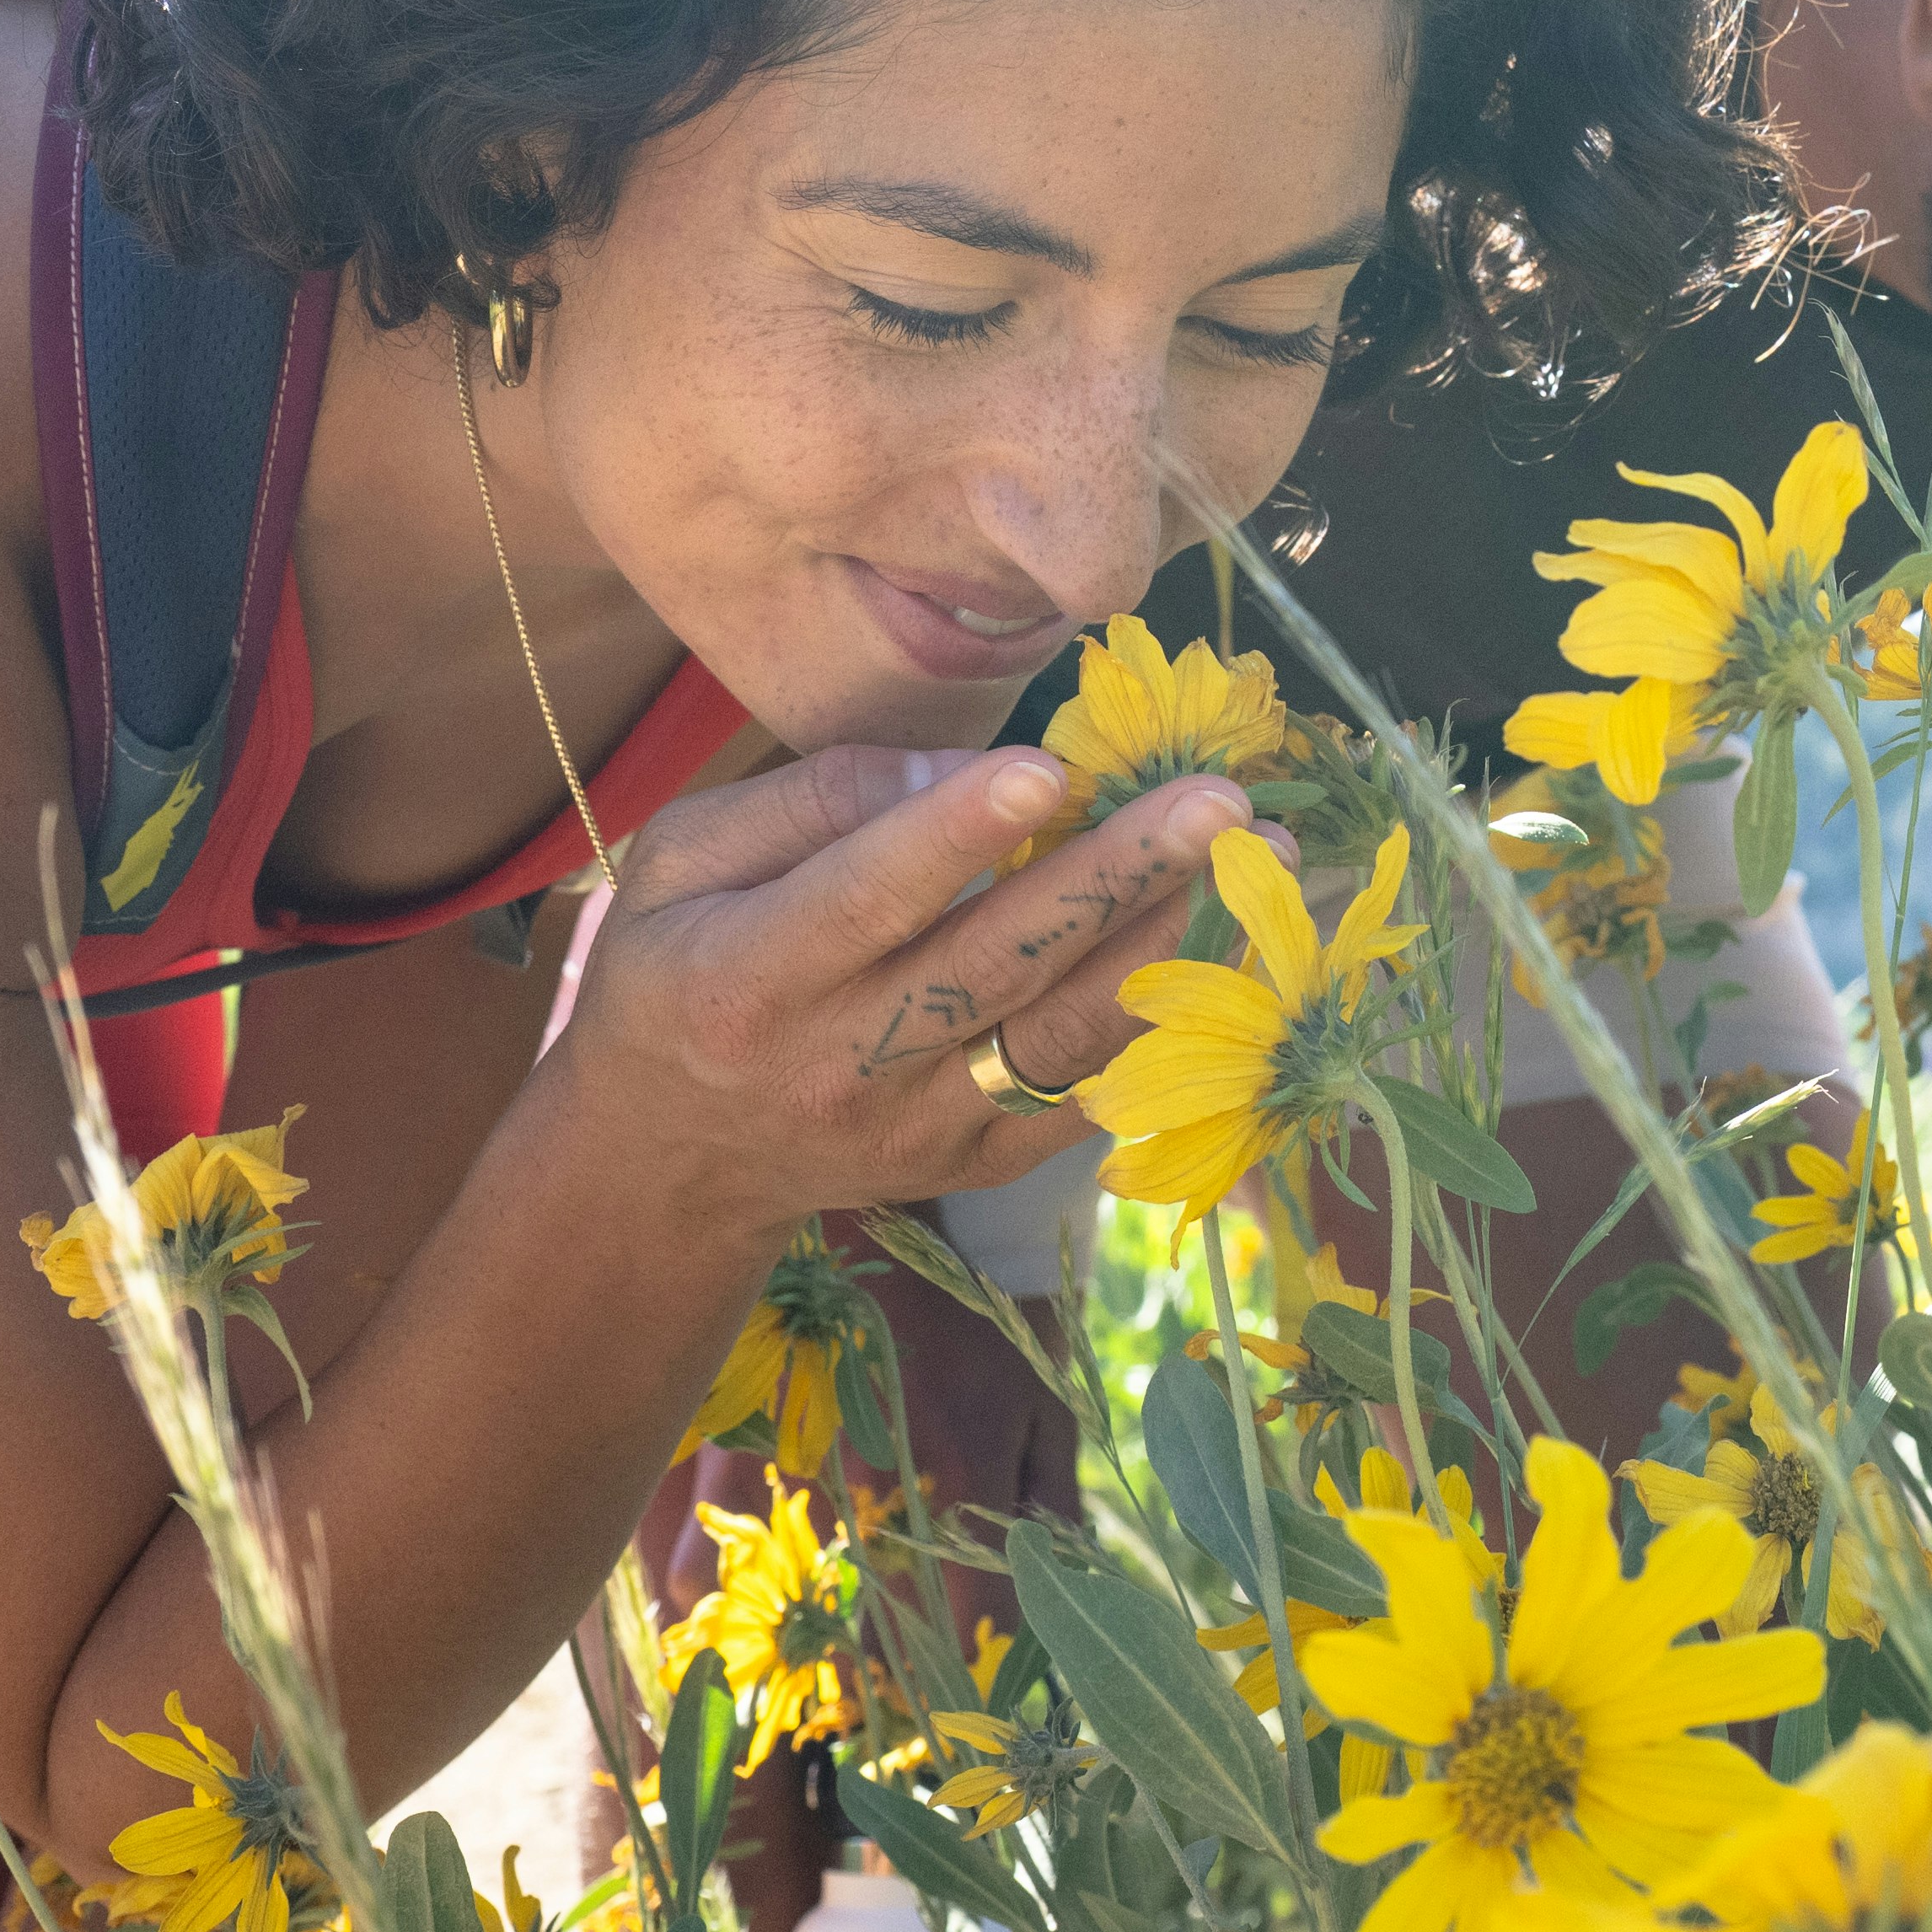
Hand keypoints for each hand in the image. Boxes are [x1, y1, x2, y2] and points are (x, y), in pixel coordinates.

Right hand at [548, 741, 1237, 1236]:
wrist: (668, 1160)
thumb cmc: (678, 969)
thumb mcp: (683, 862)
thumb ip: (811, 800)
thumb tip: (963, 766)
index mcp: (750, 978)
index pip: (865, 902)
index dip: (954, 836)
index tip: (1050, 768)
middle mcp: (839, 1065)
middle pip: (995, 966)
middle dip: (1116, 877)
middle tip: (1219, 802)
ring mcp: (915, 1129)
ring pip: (1064, 1038)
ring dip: (1175, 945)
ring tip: (1263, 860)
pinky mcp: (972, 1164)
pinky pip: (1088, 1098)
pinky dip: (1170, 1028)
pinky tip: (1236, 952)